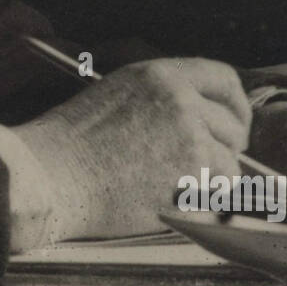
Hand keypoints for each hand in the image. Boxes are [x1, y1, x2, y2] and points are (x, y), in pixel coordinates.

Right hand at [16, 57, 251, 241]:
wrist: (51, 175)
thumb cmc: (68, 142)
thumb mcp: (115, 94)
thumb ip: (160, 97)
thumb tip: (194, 117)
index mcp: (163, 77)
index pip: (224, 79)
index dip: (236, 104)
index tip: (235, 121)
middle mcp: (183, 105)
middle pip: (233, 127)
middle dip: (227, 148)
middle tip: (208, 165)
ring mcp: (191, 145)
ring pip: (229, 167)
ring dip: (212, 181)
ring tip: (175, 188)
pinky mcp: (190, 184)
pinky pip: (214, 200)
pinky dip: (200, 208)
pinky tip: (168, 205)